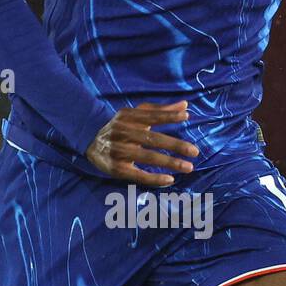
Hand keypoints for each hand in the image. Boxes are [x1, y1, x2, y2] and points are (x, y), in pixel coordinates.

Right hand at [85, 101, 199, 186]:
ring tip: (188, 167)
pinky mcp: (116, 168)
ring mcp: (118, 151)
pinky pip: (138, 174)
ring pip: (147, 157)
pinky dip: (154, 178)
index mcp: (127, 117)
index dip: (168, 116)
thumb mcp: (135, 114)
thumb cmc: (120, 126)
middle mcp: (121, 132)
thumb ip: (160, 110)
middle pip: (151, 139)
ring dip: (169, 162)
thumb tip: (185, 105)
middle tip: (195, 151)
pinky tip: (170, 179)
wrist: (90, 141)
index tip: (186, 118)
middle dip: (174, 145)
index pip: (151, 116)